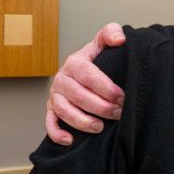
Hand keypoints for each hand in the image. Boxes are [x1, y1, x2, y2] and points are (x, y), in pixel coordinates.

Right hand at [45, 23, 126, 144]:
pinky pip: (49, 123)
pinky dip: (57, 133)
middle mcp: (62, 78)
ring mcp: (55, 95)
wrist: (82, 72)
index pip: (90, 76)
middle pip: (79, 95)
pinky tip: (70, 140)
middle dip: (101, 107)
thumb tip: (119, 39)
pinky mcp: (51, 109)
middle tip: (118, 114)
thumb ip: (111, 33)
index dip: (107, 89)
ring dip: (82, 121)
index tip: (123, 98)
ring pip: (64, 110)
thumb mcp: (102, 44)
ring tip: (100, 127)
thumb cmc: (96, 61)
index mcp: (75, 62)